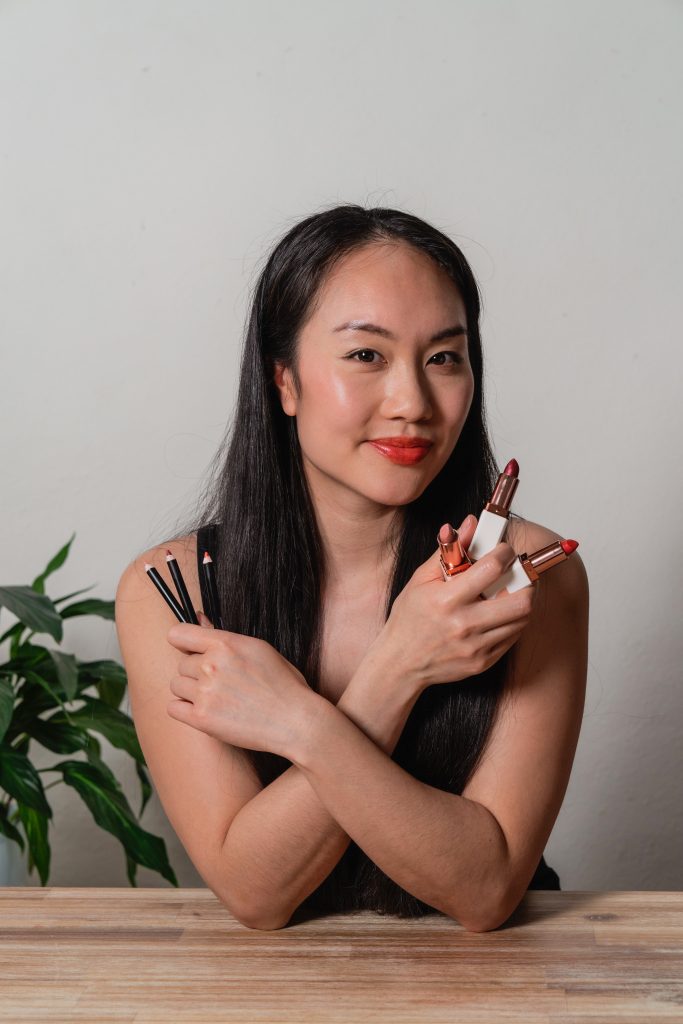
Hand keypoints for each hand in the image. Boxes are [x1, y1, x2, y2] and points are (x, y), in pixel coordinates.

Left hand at [165, 612, 322, 759]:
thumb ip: (224, 637)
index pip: (179, 634)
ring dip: (191, 692)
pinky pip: (174, 708)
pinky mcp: (201, 718)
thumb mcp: (258, 649)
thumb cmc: (282, 684)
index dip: (183, 643)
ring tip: (217, 698)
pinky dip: (186, 710)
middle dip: (196, 672)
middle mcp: (212, 665)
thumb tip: (200, 619)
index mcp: (226, 643)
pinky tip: (207, 711)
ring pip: (176, 685)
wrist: (295, 721)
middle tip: (221, 683)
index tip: (190, 651)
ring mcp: (205, 692)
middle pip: (181, 664)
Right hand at [376, 515, 534, 691]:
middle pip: (520, 600)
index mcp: (446, 600)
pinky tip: (499, 614)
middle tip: (518, 574)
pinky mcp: (483, 661)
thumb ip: (448, 550)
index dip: (504, 553)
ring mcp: (476, 646)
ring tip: (509, 593)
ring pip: (522, 619)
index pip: (492, 569)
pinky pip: (513, 637)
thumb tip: (469, 523)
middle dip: (525, 582)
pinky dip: (512, 621)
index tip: (504, 551)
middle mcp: (463, 624)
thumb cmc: (409, 619)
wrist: (401, 663)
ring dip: (522, 601)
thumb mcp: (421, 579)